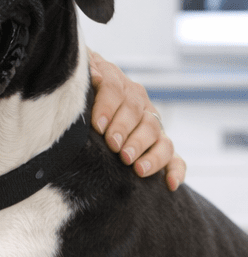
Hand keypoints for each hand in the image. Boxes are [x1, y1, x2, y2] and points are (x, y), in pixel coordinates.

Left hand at [88, 50, 184, 190]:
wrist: (89, 93)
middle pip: (139, 116)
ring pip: (158, 136)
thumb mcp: (80, 74)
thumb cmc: (80, 88)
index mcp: (117, 82)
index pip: (115, 91)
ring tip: (137, 168)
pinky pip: (173, 158)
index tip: (98, 126)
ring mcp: (151, 124)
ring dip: (150, 153)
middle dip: (128, 133)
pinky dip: (175, 170)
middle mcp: (139, 103)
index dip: (108, 108)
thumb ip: (88, 72)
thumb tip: (96, 75)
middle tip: (116, 148)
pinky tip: (170, 184)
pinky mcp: (158, 145)